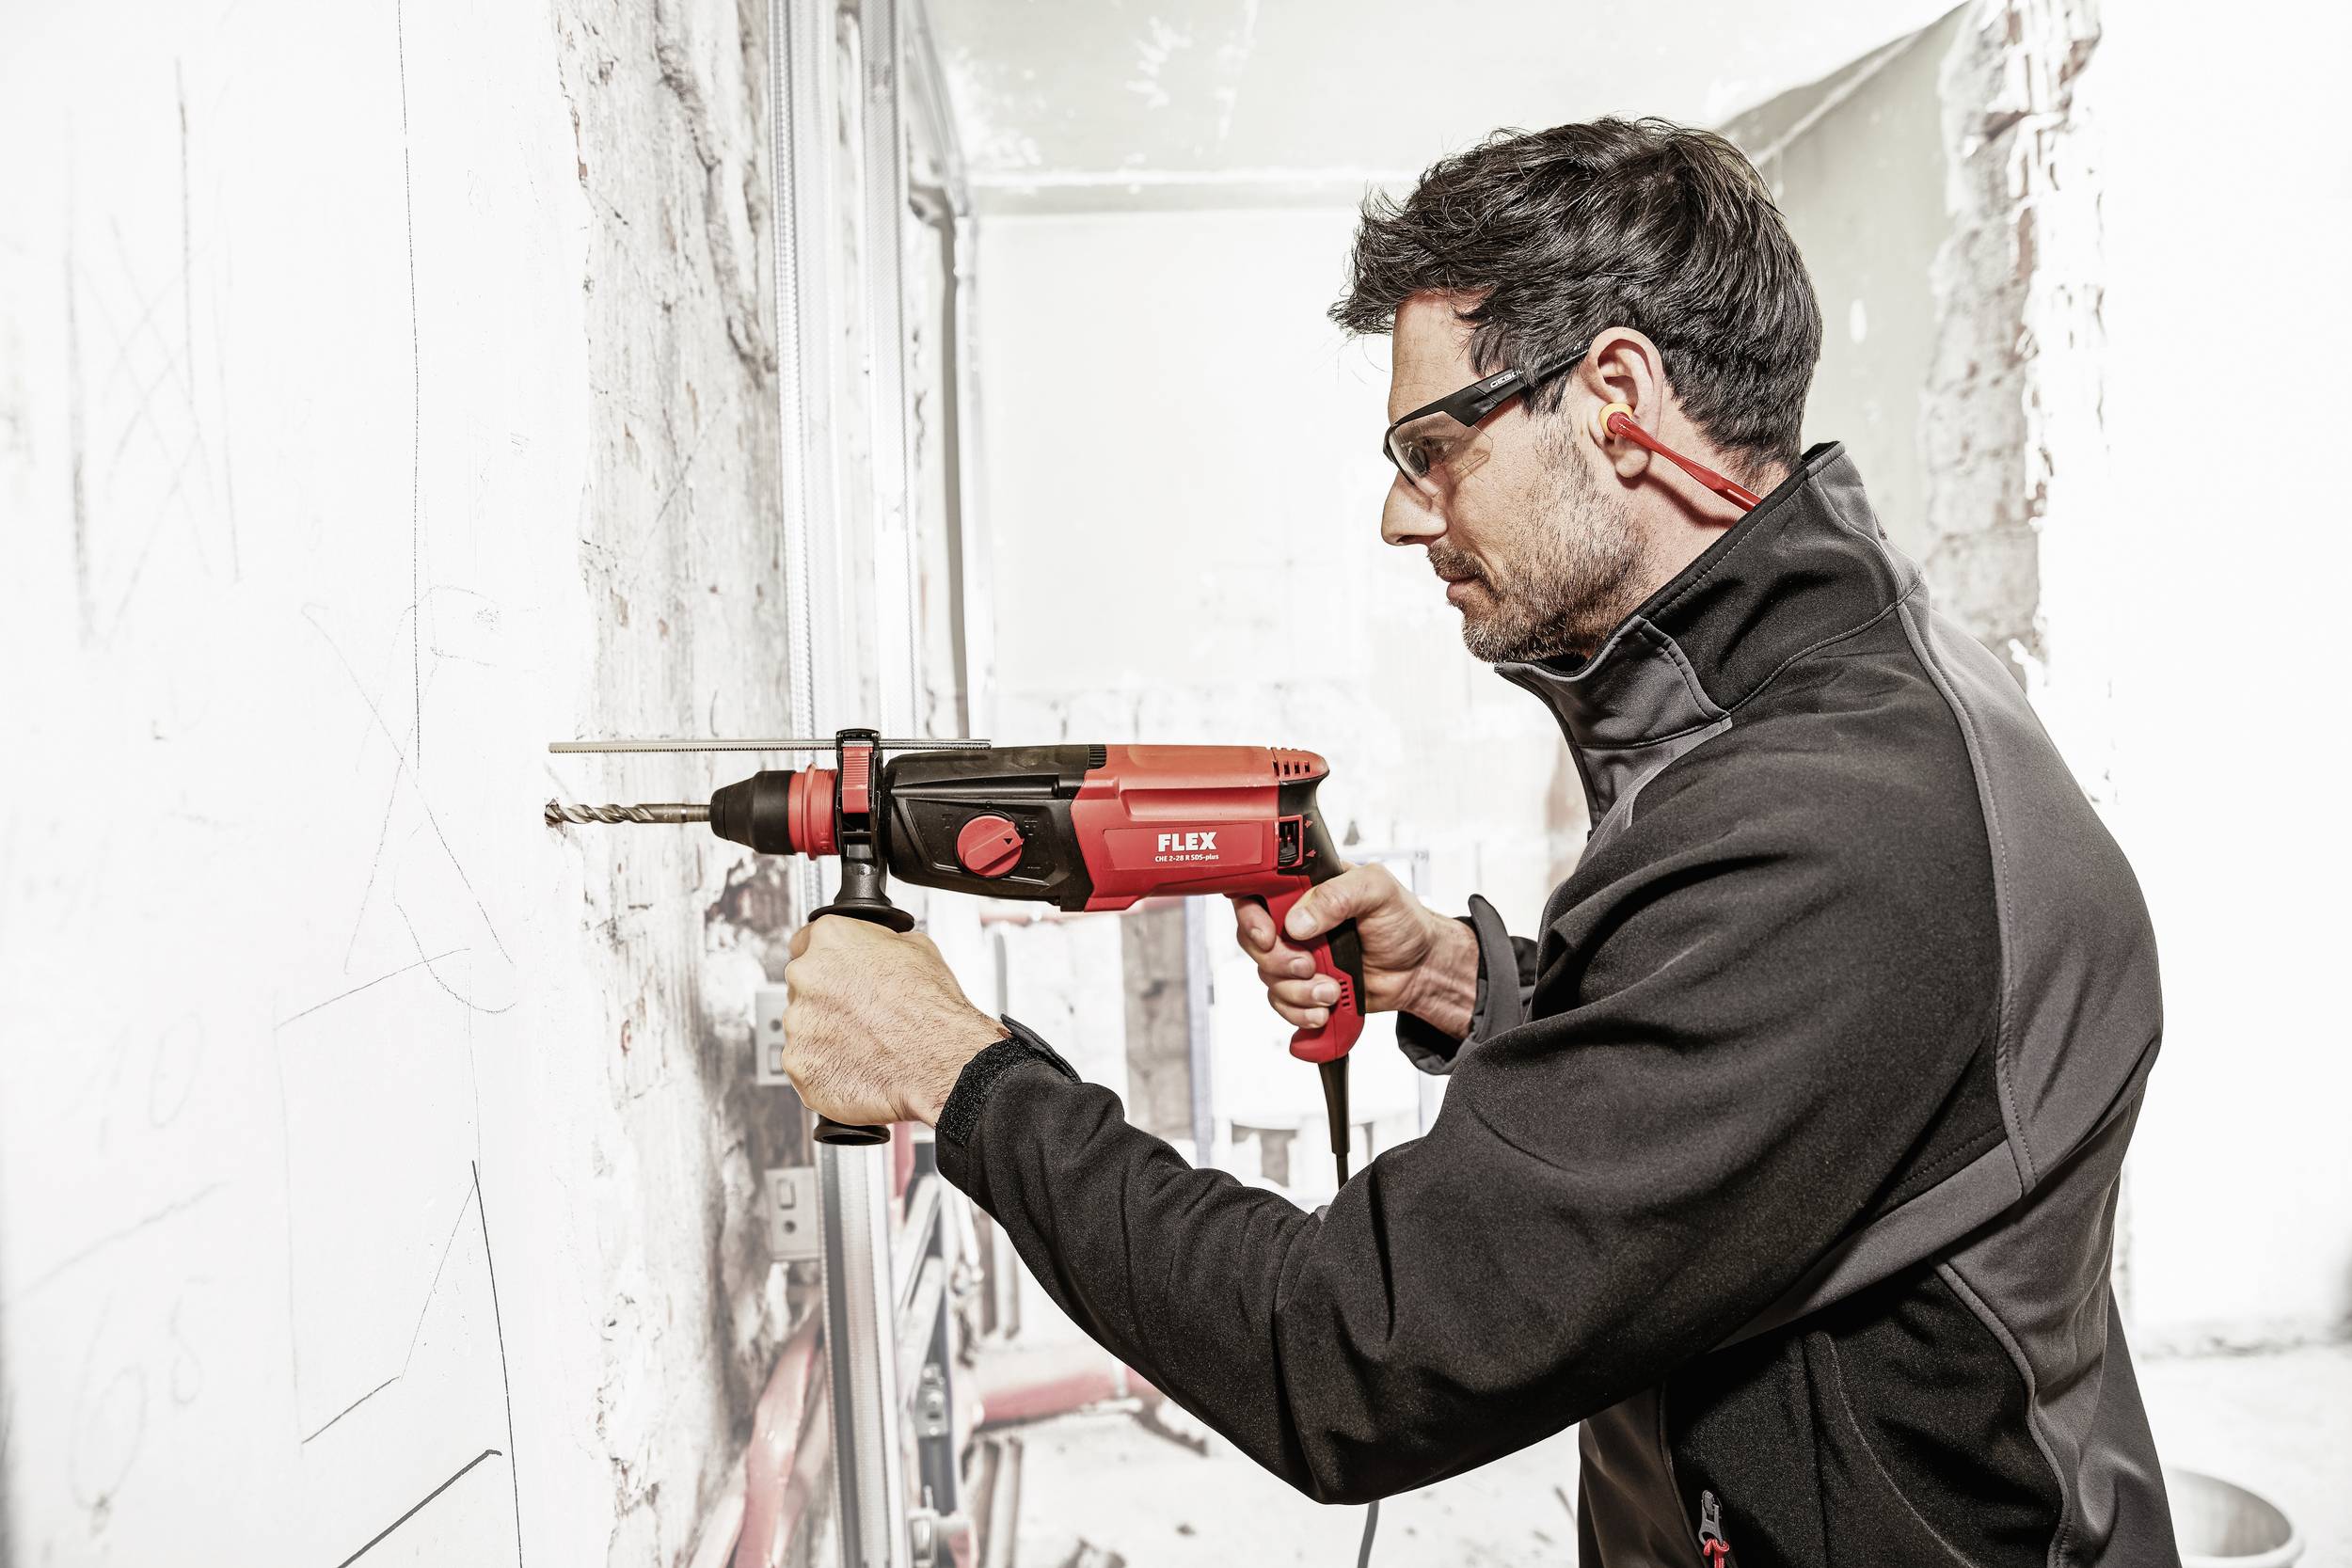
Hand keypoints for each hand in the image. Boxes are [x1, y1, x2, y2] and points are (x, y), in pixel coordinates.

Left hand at [780, 917, 1008, 1127]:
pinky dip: (826, 1068)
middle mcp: (806, 977)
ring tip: (866, 1044)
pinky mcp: (800, 1065)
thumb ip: (879, 944)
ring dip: (826, 1034)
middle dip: (827, 999)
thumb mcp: (917, 948)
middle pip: (803, 985)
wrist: (941, 1063)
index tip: (834, 974)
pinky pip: (806, 1064)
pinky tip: (858, 1066)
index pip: (805, 941)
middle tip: (860, 1014)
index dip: (826, 960)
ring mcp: (798, 1024)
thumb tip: (876, 948)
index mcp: (831, 940)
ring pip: (804, 1027)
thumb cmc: (933, 1010)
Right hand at [1230, 863, 1478, 1037]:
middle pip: (1253, 940)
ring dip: (1297, 991)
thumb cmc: (1403, 922)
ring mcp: (1299, 956)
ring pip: (1268, 977)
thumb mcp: (1377, 891)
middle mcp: (1295, 921)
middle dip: (1278, 960)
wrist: (1421, 969)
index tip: (1268, 935)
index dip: (1251, 916)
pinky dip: (1300, 1011)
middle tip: (1309, 966)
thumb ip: (1337, 895)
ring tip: (1331, 990)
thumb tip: (1298, 921)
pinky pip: (1282, 1004)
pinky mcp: (1305, 987)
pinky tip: (1325, 1008)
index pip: (1256, 891)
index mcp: (1305, 889)